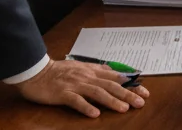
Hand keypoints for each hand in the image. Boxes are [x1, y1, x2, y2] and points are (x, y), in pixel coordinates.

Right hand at [15, 59, 148, 117]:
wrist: (36, 72)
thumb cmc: (58, 71)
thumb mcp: (81, 67)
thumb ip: (97, 70)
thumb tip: (113, 71)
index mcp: (92, 71)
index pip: (116, 77)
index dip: (131, 84)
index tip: (145, 91)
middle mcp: (86, 77)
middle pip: (111, 85)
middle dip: (127, 93)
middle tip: (141, 102)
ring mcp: (75, 85)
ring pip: (97, 92)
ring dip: (112, 101)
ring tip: (124, 108)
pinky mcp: (63, 93)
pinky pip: (76, 101)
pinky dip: (86, 107)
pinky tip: (94, 114)